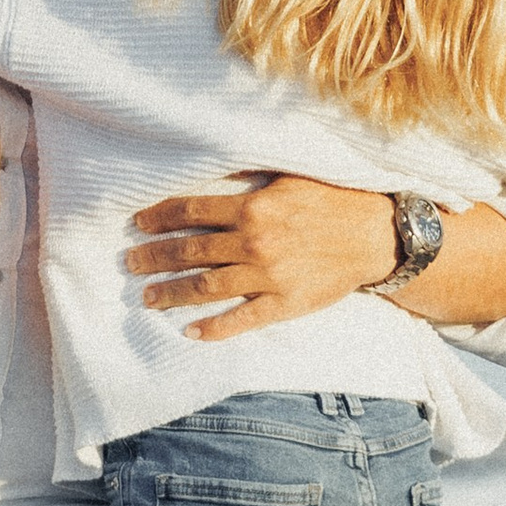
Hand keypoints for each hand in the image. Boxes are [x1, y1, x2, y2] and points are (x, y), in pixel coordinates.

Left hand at [123, 175, 398, 340]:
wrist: (375, 235)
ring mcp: (268, 276)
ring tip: (147, 296)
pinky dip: (213, 328)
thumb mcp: (289, 178)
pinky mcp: (284, 303)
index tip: (138, 224)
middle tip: (130, 263)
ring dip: (171, 292)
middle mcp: (254, 242)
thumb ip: (249, 179)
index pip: (191, 210)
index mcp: (252, 206)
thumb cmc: (332, 201)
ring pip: (205, 287)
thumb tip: (211, 174)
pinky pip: (241, 320)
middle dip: (154, 257)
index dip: (159, 217)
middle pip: (189, 250)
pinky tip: (189, 332)